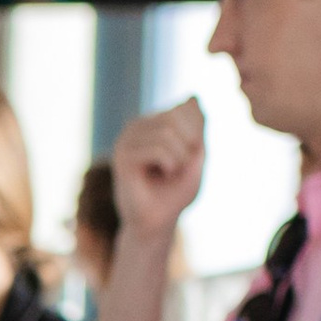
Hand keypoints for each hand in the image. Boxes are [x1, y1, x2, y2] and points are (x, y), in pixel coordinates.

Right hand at [112, 98, 205, 239]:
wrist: (155, 224)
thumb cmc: (175, 193)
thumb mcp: (195, 156)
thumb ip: (197, 128)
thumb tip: (193, 96)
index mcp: (154, 123)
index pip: (186, 107)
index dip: (198, 132)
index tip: (191, 157)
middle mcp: (138, 126)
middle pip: (176, 115)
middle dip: (189, 143)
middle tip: (182, 166)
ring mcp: (127, 139)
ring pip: (167, 131)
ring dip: (180, 158)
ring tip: (171, 173)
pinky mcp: (122, 155)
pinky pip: (158, 149)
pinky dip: (170, 164)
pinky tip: (162, 175)